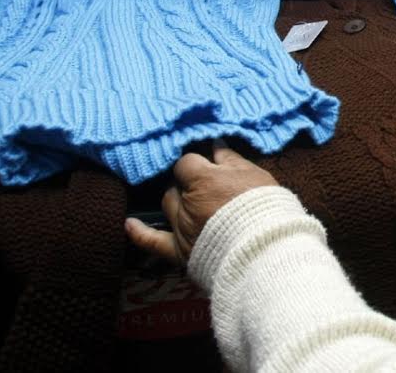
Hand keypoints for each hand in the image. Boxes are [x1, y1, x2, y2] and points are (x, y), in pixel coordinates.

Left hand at [124, 145, 277, 263]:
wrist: (266, 249)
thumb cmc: (265, 208)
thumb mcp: (254, 175)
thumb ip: (231, 159)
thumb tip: (216, 143)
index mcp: (204, 180)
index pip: (186, 163)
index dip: (197, 164)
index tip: (208, 167)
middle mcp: (187, 203)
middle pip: (176, 185)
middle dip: (186, 183)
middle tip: (204, 187)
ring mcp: (181, 227)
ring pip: (168, 206)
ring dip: (176, 201)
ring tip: (190, 203)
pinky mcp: (180, 252)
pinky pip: (152, 241)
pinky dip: (139, 232)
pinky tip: (129, 224)